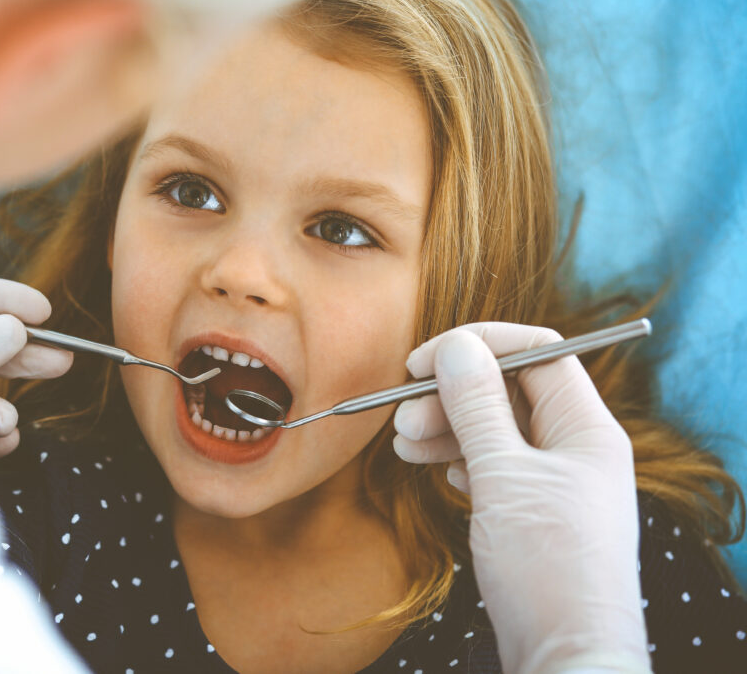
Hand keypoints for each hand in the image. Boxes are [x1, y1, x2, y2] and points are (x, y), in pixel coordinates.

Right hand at [393, 323, 649, 673]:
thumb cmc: (547, 566)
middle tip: (403, 416)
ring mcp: (554, 479)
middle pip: (508, 390)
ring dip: (446, 428)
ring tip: (405, 445)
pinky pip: (493, 464)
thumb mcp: (504, 477)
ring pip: (494, 429)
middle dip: (451, 395)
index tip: (423, 361)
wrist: (566, 654)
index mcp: (586, 427)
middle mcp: (574, 445)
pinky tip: (438, 471)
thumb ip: (477, 407)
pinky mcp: (533, 510)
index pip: (537, 352)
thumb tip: (455, 346)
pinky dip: (459, 460)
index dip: (479, 346)